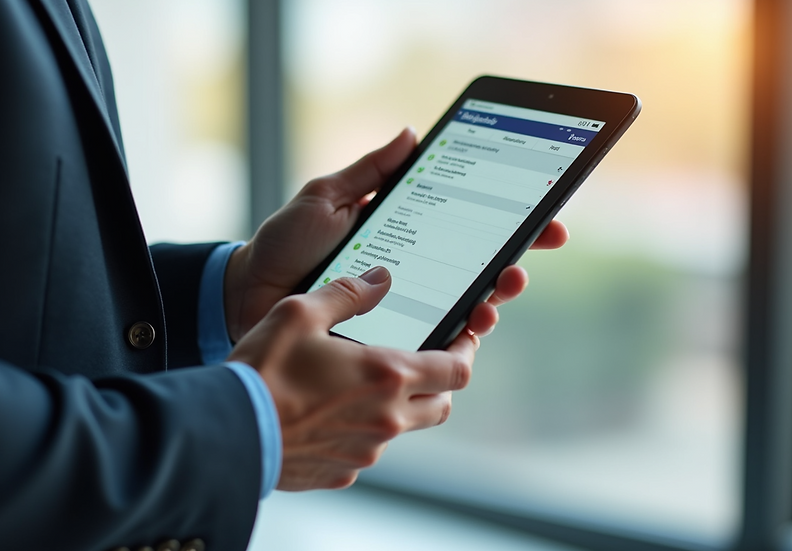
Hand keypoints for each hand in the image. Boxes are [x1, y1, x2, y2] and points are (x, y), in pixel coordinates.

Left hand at [224, 128, 569, 340]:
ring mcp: (404, 306)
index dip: (510, 221)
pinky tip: (472, 324)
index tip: (545, 216)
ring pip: (465, 305)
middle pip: (478, 267)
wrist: (248, 292)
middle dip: (513, 261)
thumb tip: (412, 134)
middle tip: (522, 259)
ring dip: (494, 297)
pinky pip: (434, 339)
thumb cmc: (285, 243)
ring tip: (500, 290)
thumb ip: (369, 171)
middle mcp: (413, 270)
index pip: (467, 224)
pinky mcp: (390, 336)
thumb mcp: (326, 197)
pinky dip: (460, 333)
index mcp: (404, 231)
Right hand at [228, 266, 475, 489]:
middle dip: (439, 383)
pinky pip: (364, 449)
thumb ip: (346, 294)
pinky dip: (359, 430)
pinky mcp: (341, 472)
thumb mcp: (300, 313)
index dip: (466, 352)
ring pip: (402, 429)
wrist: (228, 430)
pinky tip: (329, 413)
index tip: (463, 340)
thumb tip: (379, 278)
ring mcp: (365, 451)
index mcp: (387, 376)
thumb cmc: (263, 370)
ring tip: (363, 384)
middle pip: (441, 404)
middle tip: (424, 362)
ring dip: (396, 407)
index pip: (455, 370)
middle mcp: (386, 419)